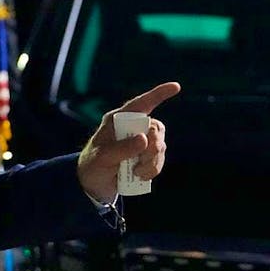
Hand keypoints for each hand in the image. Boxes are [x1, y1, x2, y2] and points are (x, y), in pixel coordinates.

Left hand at [77, 82, 180, 202]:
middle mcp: (132, 127)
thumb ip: (122, 148)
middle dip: (154, 144)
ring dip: (153, 161)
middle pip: (156, 128)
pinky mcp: (146, 157)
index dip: (159, 94)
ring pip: (160, 145)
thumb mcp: (102, 157)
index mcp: (118, 120)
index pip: (141, 103)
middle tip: (143, 159)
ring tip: (137, 172)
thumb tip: (145, 139)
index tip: (176, 86)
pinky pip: (160, 159)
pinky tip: (141, 176)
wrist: (93, 184)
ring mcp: (141, 142)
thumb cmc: (93, 164)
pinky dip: (153, 169)